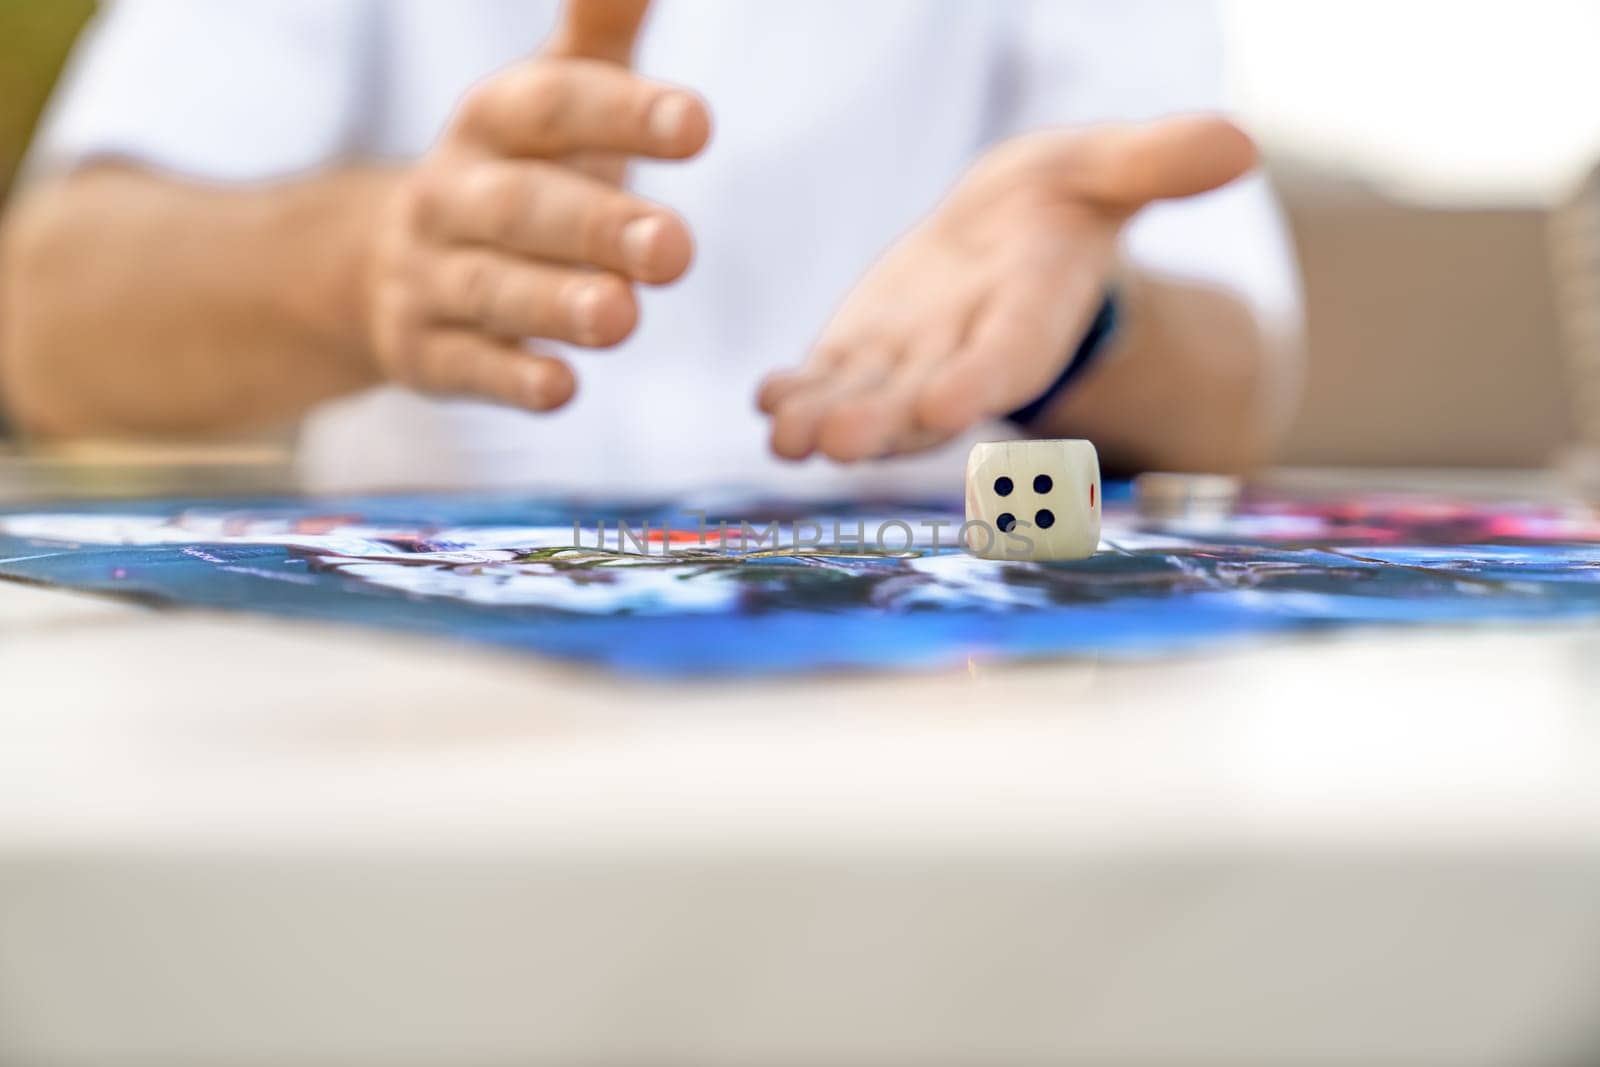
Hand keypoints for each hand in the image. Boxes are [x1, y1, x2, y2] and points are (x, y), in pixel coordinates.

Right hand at [363, 0, 709, 410]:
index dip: (621, 113)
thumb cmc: (516, 171)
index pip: (552, 106)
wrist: (387, 264)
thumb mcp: (552, 94)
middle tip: (676, 249)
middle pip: (524, 207)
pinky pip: (469, 367)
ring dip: (557, 305)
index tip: (696, 126)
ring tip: (623, 318)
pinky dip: (512, 379)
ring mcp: (432, 277)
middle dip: (599, 227)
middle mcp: (453, 194)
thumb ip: (602, 24)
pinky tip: (561, 390)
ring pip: (493, 290)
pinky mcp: (427, 353)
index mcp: (493, 122)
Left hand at [757, 116, 1256, 461]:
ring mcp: (908, 362)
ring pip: (867, 401)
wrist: (1010, 239)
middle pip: (926, 398)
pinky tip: (767, 402)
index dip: (981, 378)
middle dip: (884, 423)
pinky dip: (796, 394)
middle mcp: (967, 353)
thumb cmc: (1064, 203)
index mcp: (1031, 313)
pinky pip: (827, 380)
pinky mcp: (862, 354)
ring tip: (787, 437)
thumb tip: (1240, 144)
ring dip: (826, 422)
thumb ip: (1158, 164)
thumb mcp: (1106, 168)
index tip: (950, 403)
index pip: (1010, 353)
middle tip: (839, 444)